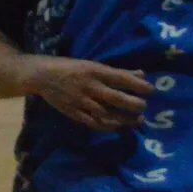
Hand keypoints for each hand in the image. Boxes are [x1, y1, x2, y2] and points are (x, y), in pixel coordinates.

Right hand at [29, 58, 154, 132]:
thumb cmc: (70, 67)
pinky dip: (108, 126)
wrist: (41, 76)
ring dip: (124, 119)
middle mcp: (89, 86)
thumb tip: (141, 75)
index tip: (151, 90)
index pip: (121, 79)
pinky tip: (118, 127)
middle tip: (143, 107)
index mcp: (94, 71)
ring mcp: (81, 101)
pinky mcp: (73, 112)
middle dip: (134, 104)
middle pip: (116, 98)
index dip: (139, 86)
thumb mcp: (92, 65)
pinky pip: (93, 123)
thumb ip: (117, 72)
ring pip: (107, 114)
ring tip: (137, 120)